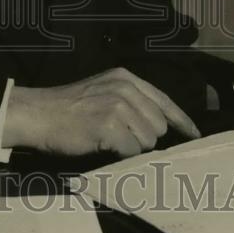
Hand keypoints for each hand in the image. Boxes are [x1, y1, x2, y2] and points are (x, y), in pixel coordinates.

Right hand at [2, 66, 200, 159]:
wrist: (39, 114)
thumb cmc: (69, 108)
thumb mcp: (103, 92)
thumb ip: (130, 101)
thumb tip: (159, 127)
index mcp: (125, 77)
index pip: (164, 100)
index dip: (181, 120)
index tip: (194, 134)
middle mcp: (125, 88)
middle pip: (159, 125)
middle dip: (144, 137)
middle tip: (119, 138)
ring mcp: (118, 105)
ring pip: (148, 140)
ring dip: (131, 147)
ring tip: (108, 140)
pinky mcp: (110, 124)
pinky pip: (132, 151)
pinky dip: (119, 154)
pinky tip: (102, 145)